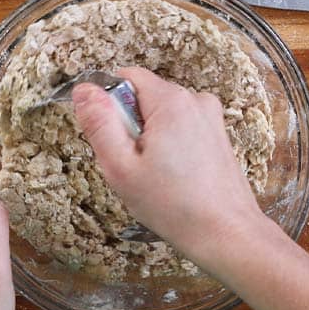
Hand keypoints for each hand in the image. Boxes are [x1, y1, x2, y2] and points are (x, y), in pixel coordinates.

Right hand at [71, 67, 265, 258]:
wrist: (224, 232)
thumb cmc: (172, 205)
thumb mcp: (121, 167)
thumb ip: (99, 124)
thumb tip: (84, 90)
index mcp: (171, 101)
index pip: (126, 77)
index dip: (108, 105)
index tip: (111, 140)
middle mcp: (195, 100)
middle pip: (144, 98)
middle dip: (129, 127)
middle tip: (131, 166)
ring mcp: (210, 117)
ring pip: (161, 116)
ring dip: (148, 140)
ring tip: (153, 176)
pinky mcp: (216, 134)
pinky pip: (180, 129)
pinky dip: (168, 148)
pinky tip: (171, 178)